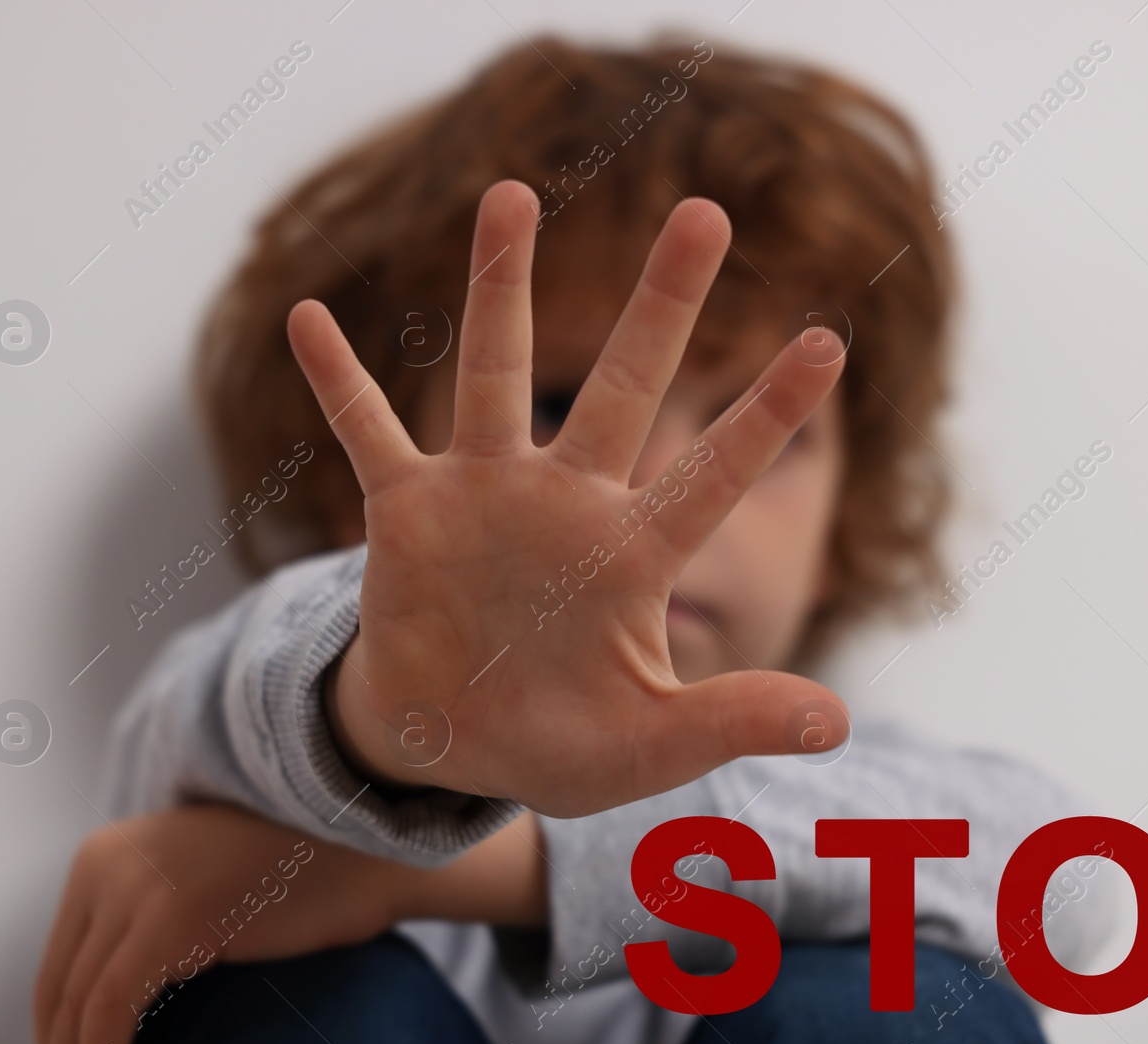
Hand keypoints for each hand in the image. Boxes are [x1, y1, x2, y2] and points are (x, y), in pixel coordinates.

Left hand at [32, 805, 545, 1043]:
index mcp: (105, 854)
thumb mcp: (197, 888)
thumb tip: (107, 1005)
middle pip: (60, 985)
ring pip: (80, 1002)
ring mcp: (137, 884)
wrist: (368, 856)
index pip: (60, 964)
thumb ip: (147, 921)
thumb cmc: (297, 884)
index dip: (59, 1032)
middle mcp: (108, 861)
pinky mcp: (168, 918)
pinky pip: (111, 1007)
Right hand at [288, 178, 848, 815]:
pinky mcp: (408, 511)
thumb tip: (838, 721)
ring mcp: (486, 496)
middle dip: (661, 305)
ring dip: (499, 287)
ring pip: (493, 374)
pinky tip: (309, 315)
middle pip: (622, 387)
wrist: (451, 746)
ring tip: (511, 192)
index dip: (767, 412)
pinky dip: (338, 381)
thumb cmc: (560, 742)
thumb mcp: (649, 746)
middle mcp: (566, 504)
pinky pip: (367, 431)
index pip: (713, 473)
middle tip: (705, 211)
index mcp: (631, 557)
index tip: (828, 342)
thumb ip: (731, 722)